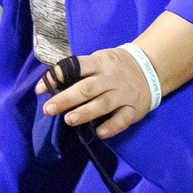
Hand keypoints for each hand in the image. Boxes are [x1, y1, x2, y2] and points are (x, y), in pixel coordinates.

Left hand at [37, 45, 156, 139]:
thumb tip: (49, 84)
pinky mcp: (134, 108)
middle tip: (49, 109)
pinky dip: (112, 126)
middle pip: (86, 88)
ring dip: (85, 112)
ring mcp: (123, 94)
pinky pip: (123, 119)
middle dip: (66, 98)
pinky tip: (100, 133)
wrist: (151, 66)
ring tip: (69, 120)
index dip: (57, 77)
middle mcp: (110, 78)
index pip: (76, 67)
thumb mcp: (99, 60)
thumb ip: (78, 71)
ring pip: (103, 104)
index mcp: (99, 63)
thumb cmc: (116, 66)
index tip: (40, 89)